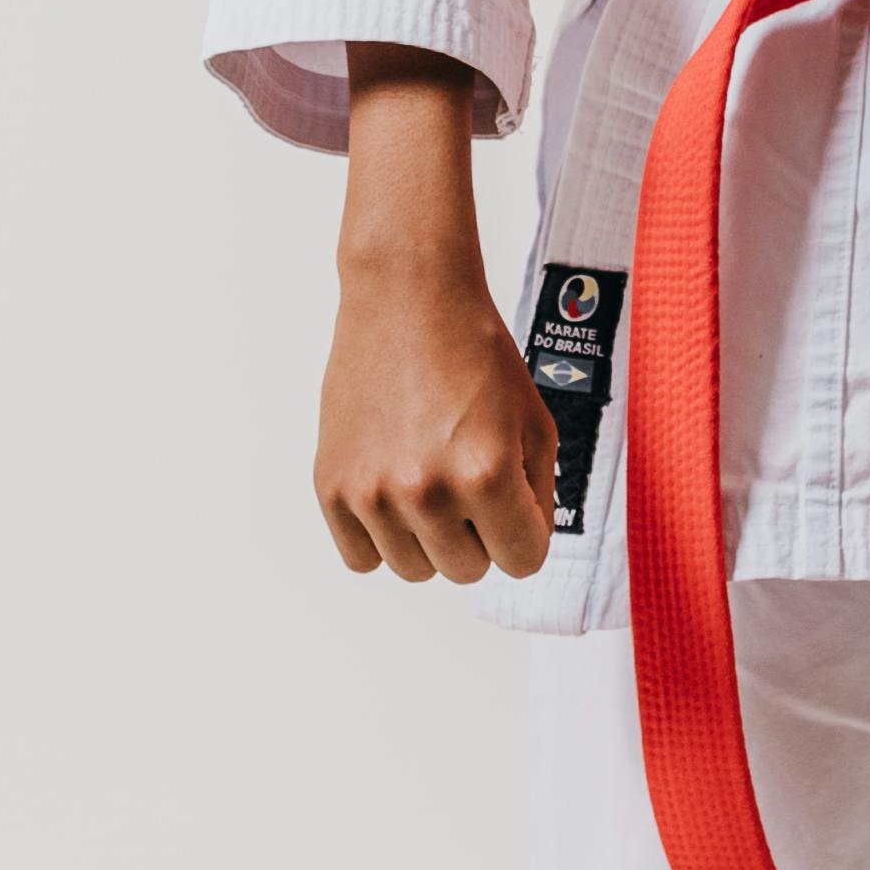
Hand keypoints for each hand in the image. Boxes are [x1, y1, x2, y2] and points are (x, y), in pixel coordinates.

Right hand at [318, 49, 556, 584]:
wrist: (407, 298)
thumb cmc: (477, 354)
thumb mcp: (536, 423)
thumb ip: (537, 496)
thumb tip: (519, 549)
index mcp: (488, 474)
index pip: (523, 561)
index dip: (525, 530)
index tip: (513, 498)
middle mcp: (426, 490)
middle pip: (468, 571)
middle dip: (479, 532)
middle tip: (468, 478)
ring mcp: (372, 492)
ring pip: (415, 570)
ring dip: (429, 537)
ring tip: (430, 476)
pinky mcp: (331, 486)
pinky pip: (362, 558)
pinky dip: (381, 536)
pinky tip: (392, 489)